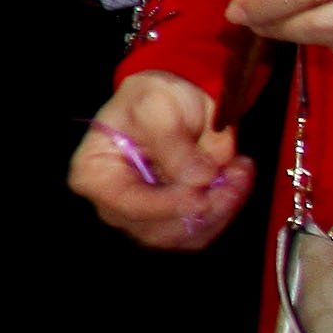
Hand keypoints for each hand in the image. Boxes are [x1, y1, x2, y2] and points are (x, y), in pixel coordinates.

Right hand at [72, 70, 251, 249]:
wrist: (173, 100)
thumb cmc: (153, 97)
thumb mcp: (158, 104)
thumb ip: (172, 139)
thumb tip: (198, 177)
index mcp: (95, 174)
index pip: (126, 203)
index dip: (165, 204)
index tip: (200, 194)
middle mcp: (114, 205)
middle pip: (157, 229)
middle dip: (202, 207)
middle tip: (234, 174)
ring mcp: (144, 217)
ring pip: (185, 235)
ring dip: (221, 208)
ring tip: (238, 170)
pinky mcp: (173, 221)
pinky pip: (202, 230)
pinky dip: (226, 209)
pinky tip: (235, 178)